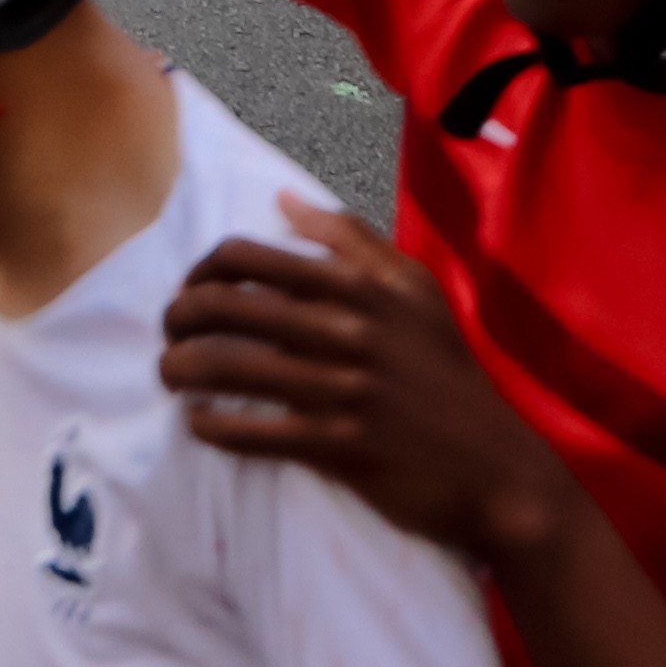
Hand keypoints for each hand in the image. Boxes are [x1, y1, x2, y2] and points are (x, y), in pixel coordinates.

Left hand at [154, 198, 574, 563]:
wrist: (496, 466)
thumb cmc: (446, 373)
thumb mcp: (415, 291)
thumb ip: (351, 239)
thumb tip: (285, 199)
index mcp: (361, 288)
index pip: (252, 259)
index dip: (203, 269)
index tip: (192, 288)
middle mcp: (348, 332)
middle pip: (229, 308)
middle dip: (180, 317)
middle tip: (170, 332)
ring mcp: (344, 391)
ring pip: (233, 369)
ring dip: (182, 369)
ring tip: (169, 374)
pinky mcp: (340, 446)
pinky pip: (257, 432)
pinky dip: (214, 426)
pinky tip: (198, 421)